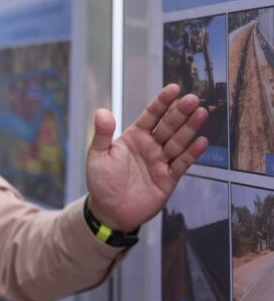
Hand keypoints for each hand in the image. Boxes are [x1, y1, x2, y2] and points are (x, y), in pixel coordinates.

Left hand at [86, 84, 208, 230]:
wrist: (110, 211)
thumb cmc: (101, 182)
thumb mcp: (97, 156)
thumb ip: (102, 135)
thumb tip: (101, 111)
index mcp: (134, 137)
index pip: (150, 116)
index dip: (162, 102)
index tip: (174, 88)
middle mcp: (150, 146)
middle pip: (169, 126)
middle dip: (180, 112)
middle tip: (193, 99)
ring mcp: (161, 161)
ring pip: (178, 142)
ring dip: (190, 128)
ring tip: (201, 113)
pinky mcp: (169, 178)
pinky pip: (182, 163)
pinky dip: (192, 153)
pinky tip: (202, 141)